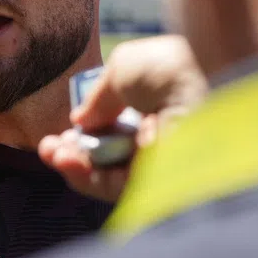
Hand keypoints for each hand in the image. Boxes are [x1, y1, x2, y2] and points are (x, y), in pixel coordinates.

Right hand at [40, 34, 207, 202]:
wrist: (208, 100)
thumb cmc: (170, 73)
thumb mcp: (125, 67)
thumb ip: (100, 95)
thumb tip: (82, 120)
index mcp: (161, 102)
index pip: (120, 120)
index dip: (90, 123)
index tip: (68, 124)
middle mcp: (161, 135)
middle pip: (110, 150)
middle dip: (75, 148)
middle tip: (49, 146)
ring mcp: (158, 164)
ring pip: (107, 171)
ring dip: (74, 162)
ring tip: (50, 151)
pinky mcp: (155, 190)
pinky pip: (112, 188)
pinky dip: (85, 176)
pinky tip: (64, 161)